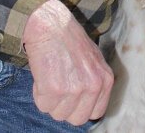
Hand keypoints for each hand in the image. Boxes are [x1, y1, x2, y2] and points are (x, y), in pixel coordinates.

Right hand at [22, 0, 113, 124]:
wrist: (51, 25)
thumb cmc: (70, 41)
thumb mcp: (93, 60)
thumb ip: (94, 82)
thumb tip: (88, 105)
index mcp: (106, 80)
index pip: (96, 113)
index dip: (80, 107)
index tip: (72, 98)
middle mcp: (93, 86)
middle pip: (76, 119)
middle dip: (64, 107)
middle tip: (59, 88)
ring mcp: (75, 89)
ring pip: (58, 114)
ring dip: (50, 100)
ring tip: (51, 77)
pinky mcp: (54, 89)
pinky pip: (43, 105)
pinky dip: (39, 94)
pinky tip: (43, 75)